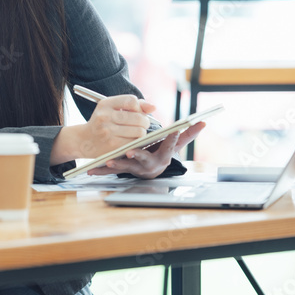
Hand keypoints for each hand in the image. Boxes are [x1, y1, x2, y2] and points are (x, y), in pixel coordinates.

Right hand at [76, 95, 153, 157]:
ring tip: (136, 132)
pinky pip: (135, 143)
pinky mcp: (112, 146)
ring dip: (141, 133)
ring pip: (139, 132)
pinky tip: (131, 140)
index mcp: (105, 104)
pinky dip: (136, 142)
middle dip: (144, 122)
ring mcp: (108, 132)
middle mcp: (105, 117)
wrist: (84, 140)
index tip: (136, 112)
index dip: (139, 107)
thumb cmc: (103, 122)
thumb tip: (153, 107)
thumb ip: (134, 105)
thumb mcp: (112, 108)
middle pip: (139, 118)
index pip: (131, 101)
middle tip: (142, 124)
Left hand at [88, 121, 205, 177]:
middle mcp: (150, 165)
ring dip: (117, 164)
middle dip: (138, 155)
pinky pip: (111, 172)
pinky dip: (101, 170)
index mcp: (164, 157)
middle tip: (132, 150)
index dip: (172, 139)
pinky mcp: (123, 171)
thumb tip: (203, 122)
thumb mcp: (175, 145)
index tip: (173, 130)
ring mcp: (135, 169)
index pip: (169, 146)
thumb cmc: (162, 153)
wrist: (150, 170)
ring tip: (109, 160)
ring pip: (126, 167)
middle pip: (145, 160)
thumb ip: (187, 134)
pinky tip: (91, 169)